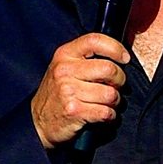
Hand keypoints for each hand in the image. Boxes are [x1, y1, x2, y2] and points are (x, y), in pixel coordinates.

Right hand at [31, 33, 130, 148]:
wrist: (38, 122)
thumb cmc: (56, 94)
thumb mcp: (63, 67)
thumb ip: (85, 58)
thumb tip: (118, 56)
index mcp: (65, 55)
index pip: (95, 40)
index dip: (115, 48)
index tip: (124, 58)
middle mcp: (65, 70)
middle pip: (109, 69)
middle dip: (120, 80)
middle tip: (115, 86)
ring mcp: (68, 91)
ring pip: (110, 94)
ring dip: (115, 101)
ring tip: (107, 103)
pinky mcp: (74, 111)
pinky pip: (106, 112)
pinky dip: (110, 116)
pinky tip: (103, 114)